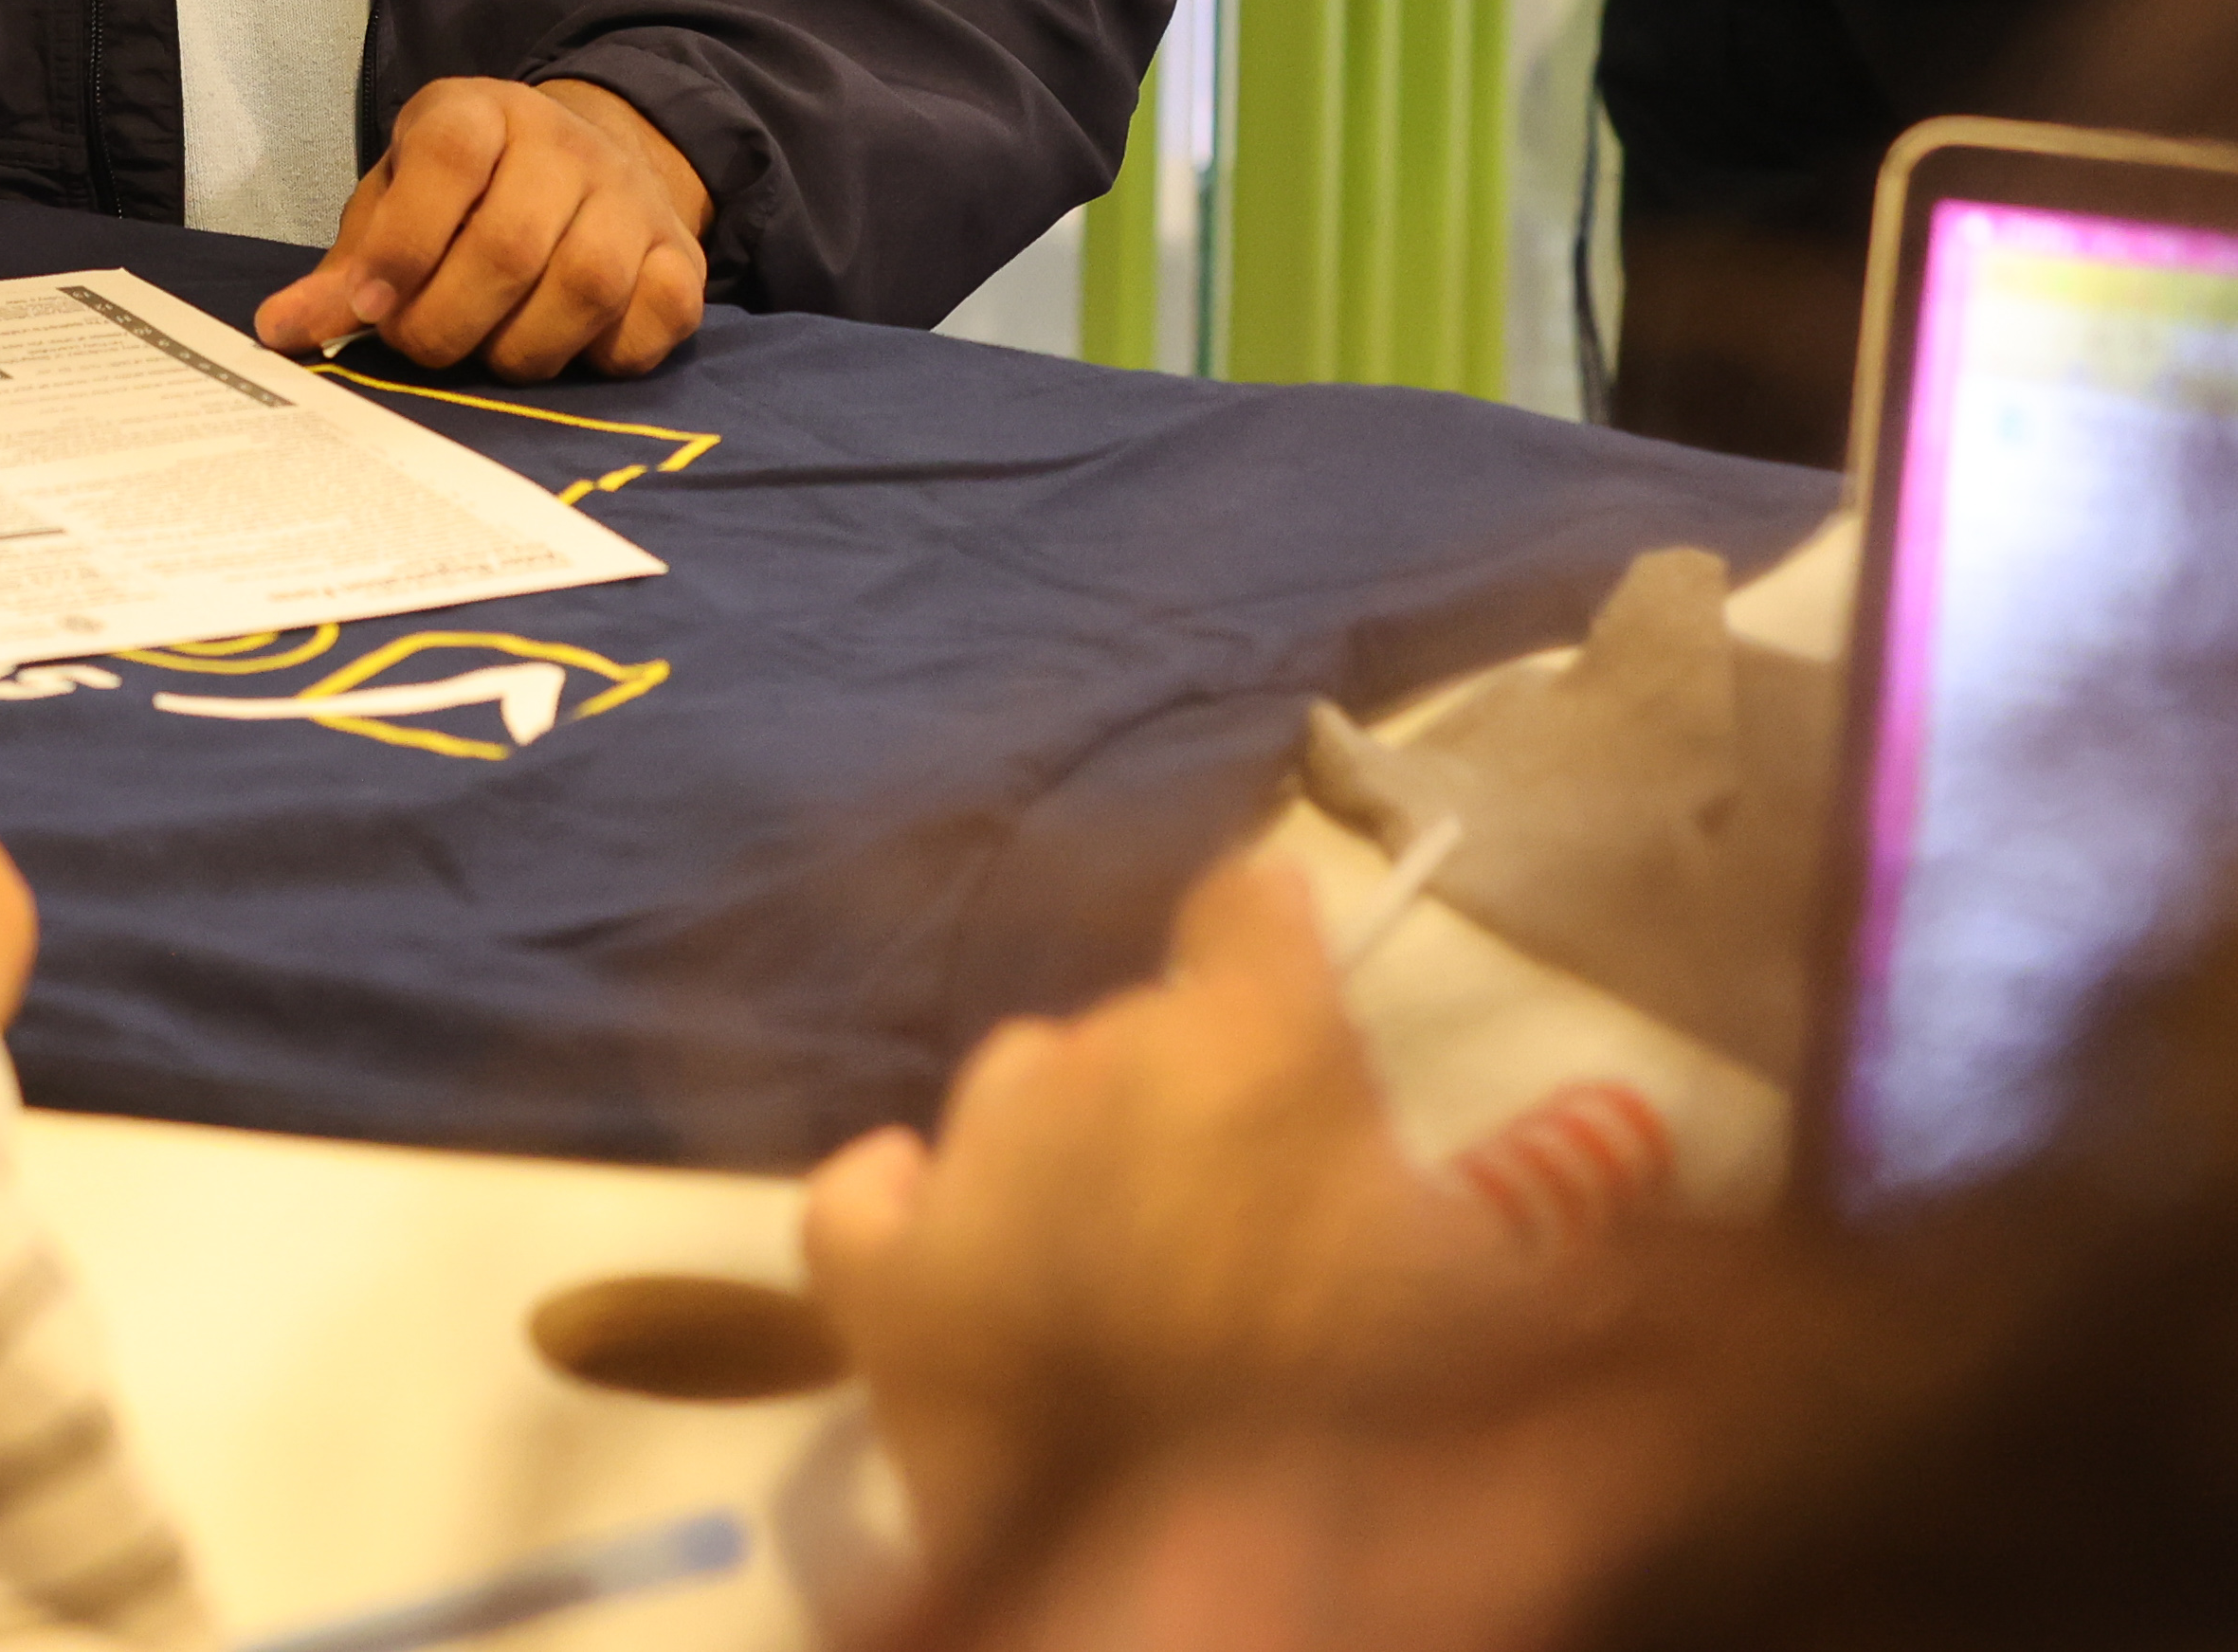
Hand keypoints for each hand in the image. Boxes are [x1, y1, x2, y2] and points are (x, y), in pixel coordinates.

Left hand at [253, 73, 707, 373]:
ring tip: (484, 352)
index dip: (403, 243)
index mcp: (479, 112)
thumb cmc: (463, 195)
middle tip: (418, 345)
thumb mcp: (396, 202)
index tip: (368, 306)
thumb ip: (348, 267)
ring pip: (585, 288)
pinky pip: (652, 320)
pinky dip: (600, 356)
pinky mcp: (683, 257)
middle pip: (512, 246)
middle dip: (448, 320)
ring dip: (519, 348)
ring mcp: (633, 199)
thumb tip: (282, 331)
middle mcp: (565, 144)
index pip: (448, 159)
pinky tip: (560, 348)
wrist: (583, 164)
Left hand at [799, 854, 1530, 1584]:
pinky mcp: (881, 1276)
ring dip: (1058, 1143)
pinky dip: (911, 1205)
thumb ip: (1554, 1192)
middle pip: (1133, 1022)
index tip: (1289, 972)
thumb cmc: (1396, 1432)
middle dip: (1182, 1088)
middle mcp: (1096, 1064)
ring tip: (1120, 1246)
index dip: (1269, 942)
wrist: (1223, 1586)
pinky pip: (870, 1192)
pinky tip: (947, 1236)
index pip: (1246, 909)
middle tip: (1245, 1202)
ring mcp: (972, 1165)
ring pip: (1008, 1089)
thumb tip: (1622, 1120)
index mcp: (1255, 1045)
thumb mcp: (1511, 1302)